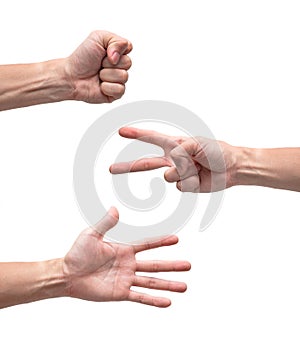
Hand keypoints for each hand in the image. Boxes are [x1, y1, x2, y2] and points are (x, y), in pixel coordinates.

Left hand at [63, 207, 189, 306]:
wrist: (67, 274)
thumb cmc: (77, 253)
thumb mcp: (91, 234)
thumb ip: (105, 223)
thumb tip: (115, 208)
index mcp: (124, 249)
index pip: (148, 244)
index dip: (162, 241)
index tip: (176, 238)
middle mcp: (128, 264)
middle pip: (155, 265)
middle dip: (172, 265)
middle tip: (188, 265)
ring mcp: (126, 279)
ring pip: (152, 282)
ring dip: (168, 284)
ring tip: (184, 286)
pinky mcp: (120, 293)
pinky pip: (140, 297)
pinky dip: (154, 300)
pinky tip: (167, 302)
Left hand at [65, 30, 131, 102]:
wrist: (71, 76)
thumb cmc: (81, 58)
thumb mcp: (97, 37)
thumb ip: (116, 40)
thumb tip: (119, 56)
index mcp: (116, 52)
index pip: (128, 48)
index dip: (117, 50)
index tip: (105, 52)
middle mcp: (119, 66)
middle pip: (128, 63)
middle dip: (110, 63)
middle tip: (99, 64)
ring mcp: (118, 80)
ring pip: (124, 76)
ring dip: (107, 75)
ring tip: (98, 75)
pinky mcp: (115, 94)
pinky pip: (120, 90)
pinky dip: (107, 87)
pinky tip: (100, 85)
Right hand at [110, 127, 237, 191]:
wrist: (231, 168)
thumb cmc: (216, 151)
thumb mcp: (197, 144)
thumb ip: (179, 152)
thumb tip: (168, 170)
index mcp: (174, 145)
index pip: (151, 138)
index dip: (136, 134)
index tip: (121, 131)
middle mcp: (172, 159)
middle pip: (145, 163)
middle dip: (127, 166)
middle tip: (110, 169)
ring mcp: (177, 174)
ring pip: (167, 177)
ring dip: (183, 173)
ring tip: (197, 168)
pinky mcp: (184, 186)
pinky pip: (180, 187)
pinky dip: (191, 183)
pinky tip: (200, 178)